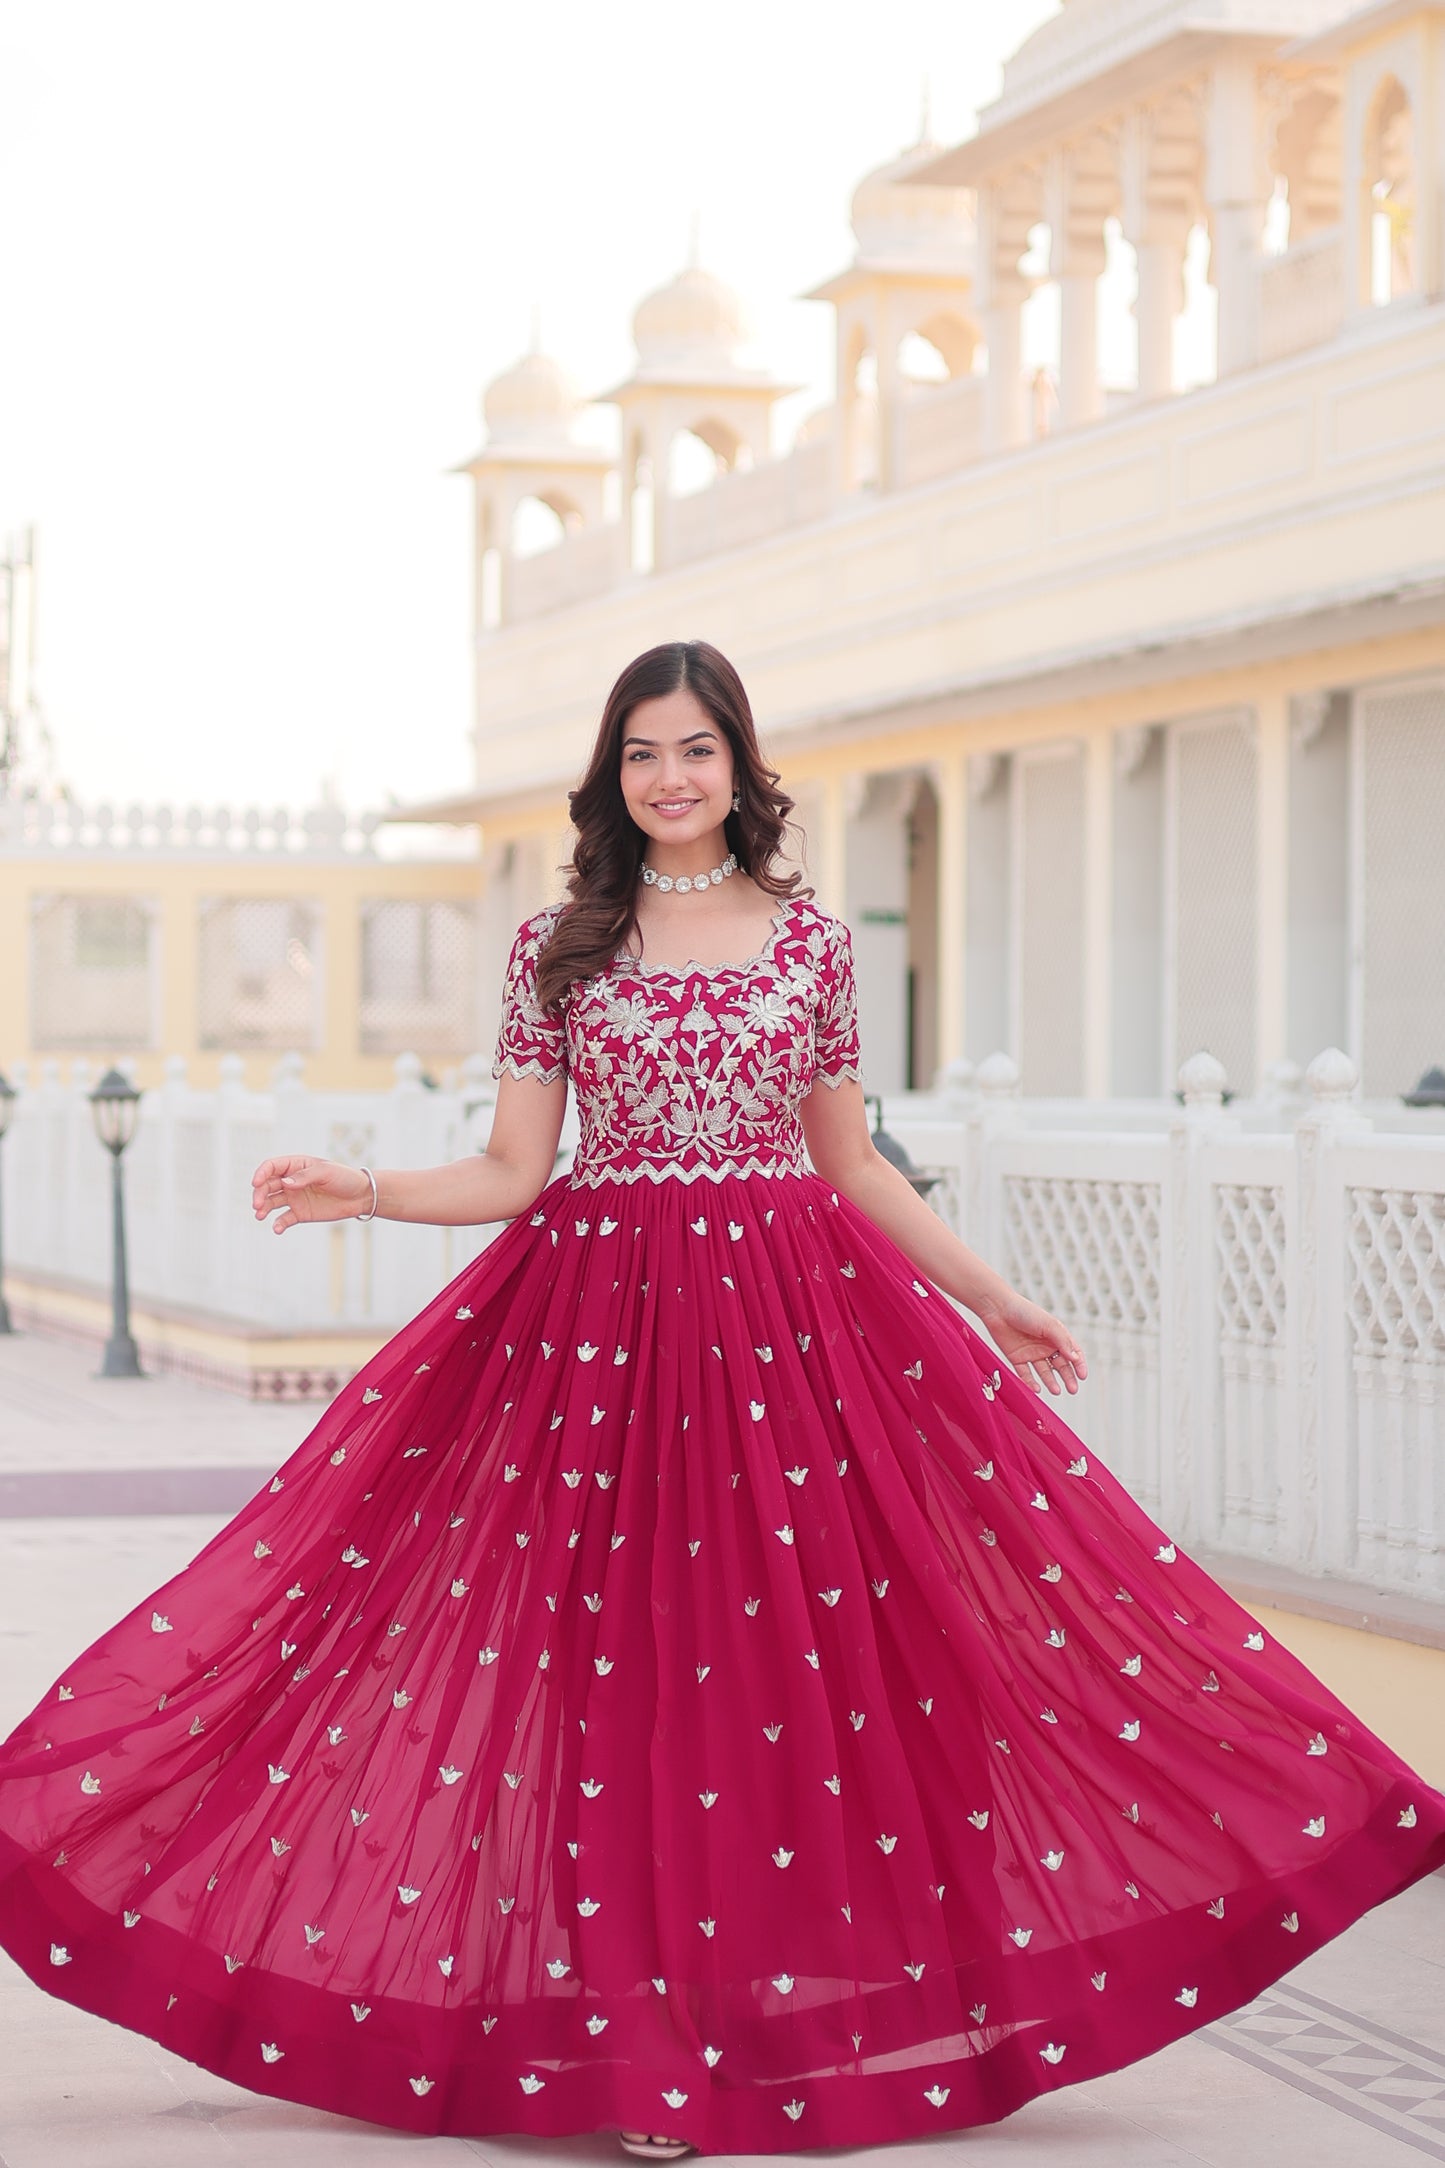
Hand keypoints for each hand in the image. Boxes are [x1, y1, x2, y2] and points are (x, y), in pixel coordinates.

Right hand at [252, 1155, 371, 1233]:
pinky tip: (277, 1229)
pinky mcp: (300, 1213)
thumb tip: (285, 1183)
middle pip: (267, 1185)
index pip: (272, 1167)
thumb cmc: (344, 1178)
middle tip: (257, 1205)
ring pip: (271, 1202)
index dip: (261, 1174)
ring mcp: (294, 1198)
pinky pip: (284, 1219)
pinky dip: (278, 1224)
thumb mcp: (326, 1172)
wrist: (360, 1196)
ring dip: (263, 1208)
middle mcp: (291, 1181)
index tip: (256, 1183)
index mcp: (296, 1166)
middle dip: (259, 1194)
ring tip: (259, 1216)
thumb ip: (305, 1176)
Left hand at [975, 1291, 1086, 1395]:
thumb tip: (1075, 1358)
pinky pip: (1025, 1374)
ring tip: (1056, 1391)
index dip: (1079, 1364)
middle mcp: (1045, 1346)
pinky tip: (1036, 1388)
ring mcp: (1031, 1353)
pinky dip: (1030, 1382)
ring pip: (1044, 1372)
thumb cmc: (1024, 1311)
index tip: (1082, 1376)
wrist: (998, 1309)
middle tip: (1072, 1389)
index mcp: (1056, 1336)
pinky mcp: (1017, 1358)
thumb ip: (1063, 1342)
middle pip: (1060, 1365)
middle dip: (1067, 1378)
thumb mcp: (1049, 1325)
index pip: (1072, 1353)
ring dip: (1051, 1382)